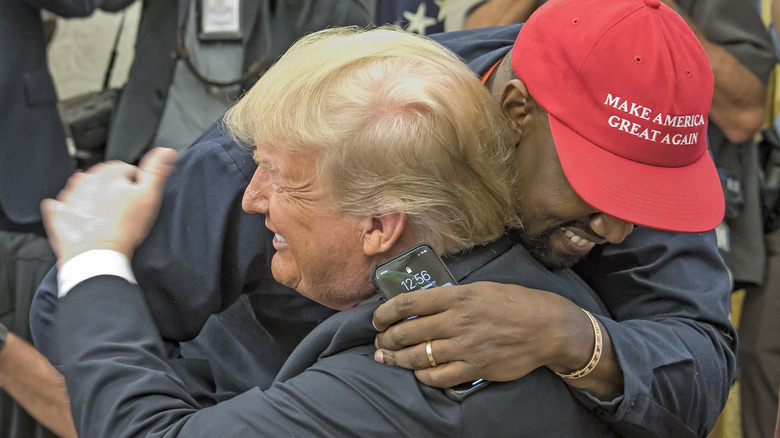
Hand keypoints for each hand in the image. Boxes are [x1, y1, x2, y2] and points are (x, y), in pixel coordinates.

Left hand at [41, 148, 177, 265]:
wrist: (97, 256)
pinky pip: (66, 206)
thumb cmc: (124, 229)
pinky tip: (86, 221)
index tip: (137, 200)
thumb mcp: (149, 196)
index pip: (126, 170)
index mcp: (109, 172)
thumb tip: (166, 151)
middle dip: (115, 192)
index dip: (135, 185)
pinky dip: (75, 211)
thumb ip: (157, 170)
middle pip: (105, 180)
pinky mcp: (59, 212)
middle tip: (124, 213)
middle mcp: (86, 179)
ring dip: (96, 201)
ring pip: (87, 192)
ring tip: (107, 220)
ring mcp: (71, 195)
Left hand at [372, 282, 592, 387]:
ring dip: (397, 359)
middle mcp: (456, 321)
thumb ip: (450, 297)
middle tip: (380, 342)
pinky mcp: (475, 368)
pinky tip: (418, 373)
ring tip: (387, 358)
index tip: (377, 320)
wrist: (546, 327)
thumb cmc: (514, 303)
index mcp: (456, 296)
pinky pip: (439, 376)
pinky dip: (423, 376)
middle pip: (407, 332)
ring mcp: (465, 346)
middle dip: (386, 339)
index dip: (385, 313)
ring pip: (418, 356)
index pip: (407, 303)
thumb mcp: (479, 288)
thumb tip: (421, 305)